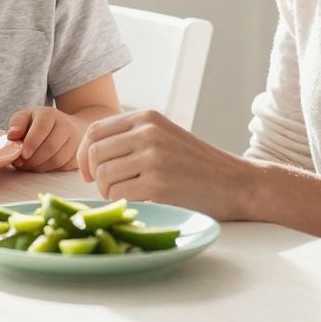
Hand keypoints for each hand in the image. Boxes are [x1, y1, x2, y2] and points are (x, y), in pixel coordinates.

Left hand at [5, 104, 83, 172]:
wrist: (71, 126)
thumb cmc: (42, 124)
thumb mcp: (27, 117)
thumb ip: (17, 123)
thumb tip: (12, 135)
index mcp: (50, 114)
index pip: (41, 128)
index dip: (31, 143)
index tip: (23, 154)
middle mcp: (66, 126)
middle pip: (50, 147)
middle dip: (32, 159)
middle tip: (21, 163)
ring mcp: (75, 141)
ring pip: (57, 160)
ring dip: (39, 166)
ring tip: (29, 164)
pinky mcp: (77, 155)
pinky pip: (63, 167)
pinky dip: (49, 169)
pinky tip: (41, 165)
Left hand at [77, 108, 250, 216]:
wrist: (237, 183)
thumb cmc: (198, 166)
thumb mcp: (165, 137)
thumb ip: (133, 138)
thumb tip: (90, 155)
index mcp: (147, 117)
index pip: (94, 131)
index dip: (83, 154)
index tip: (88, 172)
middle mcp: (147, 132)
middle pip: (95, 154)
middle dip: (94, 176)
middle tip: (108, 188)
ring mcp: (153, 157)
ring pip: (103, 177)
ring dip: (109, 192)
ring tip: (129, 196)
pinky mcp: (158, 183)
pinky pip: (119, 195)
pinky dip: (123, 203)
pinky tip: (141, 202)